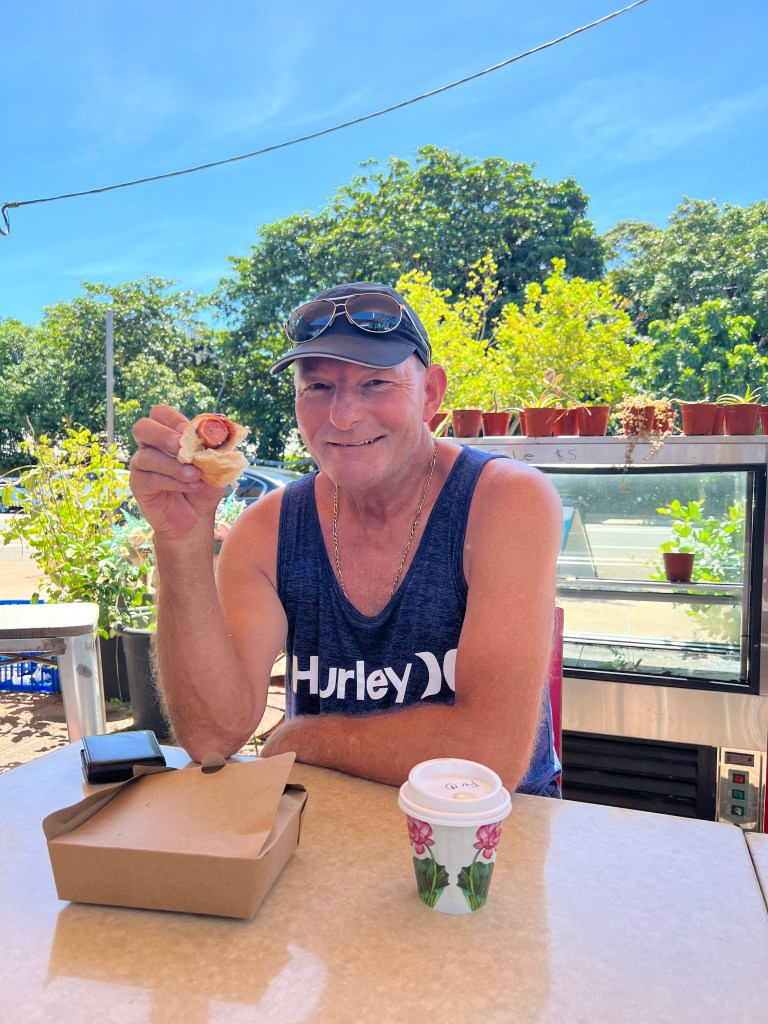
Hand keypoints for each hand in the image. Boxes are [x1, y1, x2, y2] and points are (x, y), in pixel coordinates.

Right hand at [130, 405, 225, 540]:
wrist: (197, 517)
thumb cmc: (204, 487)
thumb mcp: (217, 466)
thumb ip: (219, 448)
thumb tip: (224, 432)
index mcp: (168, 435)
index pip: (160, 414)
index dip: (173, 418)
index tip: (189, 430)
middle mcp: (151, 446)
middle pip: (142, 427)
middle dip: (162, 434)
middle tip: (180, 447)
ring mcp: (142, 465)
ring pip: (148, 456)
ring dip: (175, 465)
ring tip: (196, 475)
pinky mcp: (139, 485)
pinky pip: (150, 478)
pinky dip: (173, 481)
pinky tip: (191, 486)